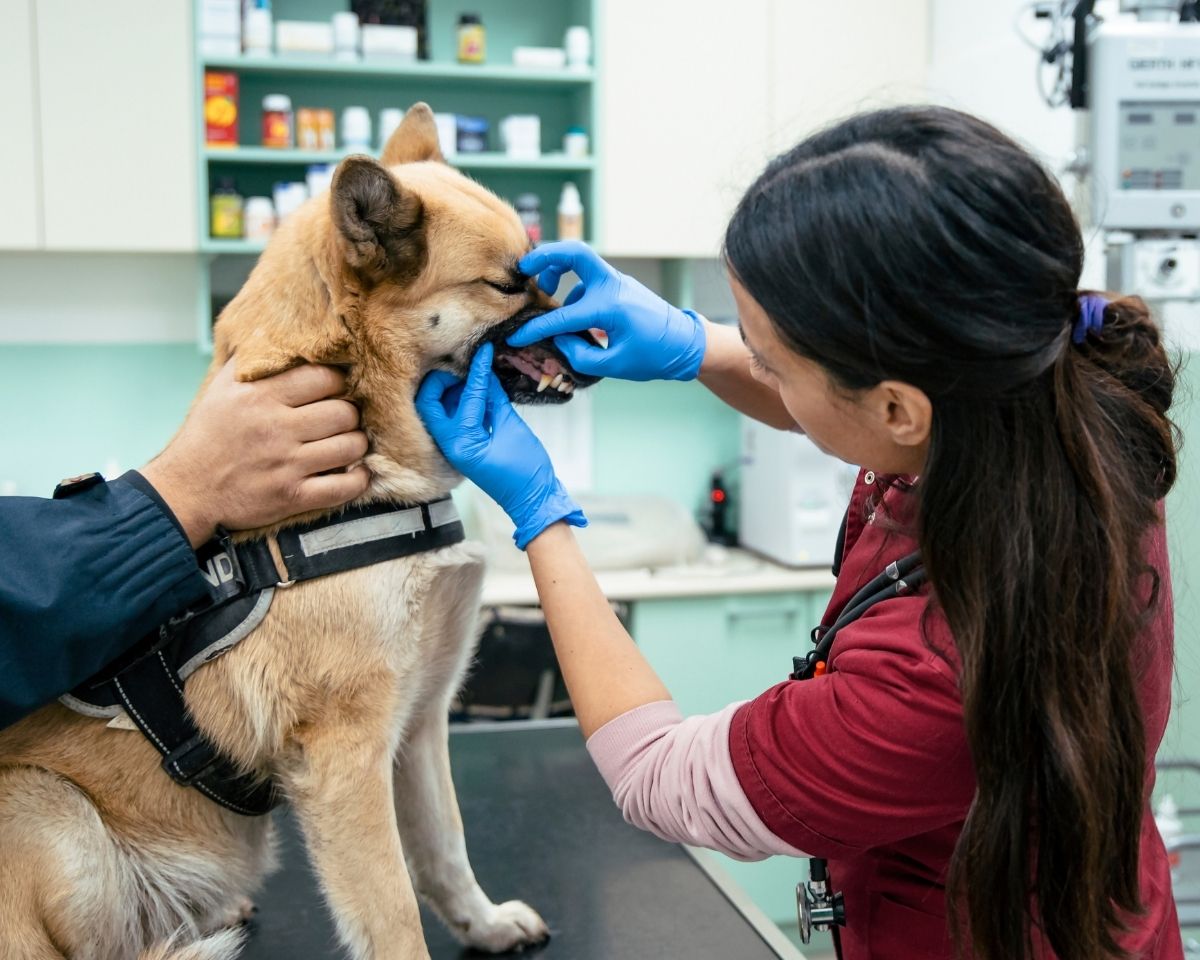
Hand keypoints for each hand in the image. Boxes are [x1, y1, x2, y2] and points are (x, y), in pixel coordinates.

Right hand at [141, 360, 370, 546]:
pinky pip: (344, 487)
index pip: (323, 377)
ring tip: (348, 443)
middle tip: (342, 419)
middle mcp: (275, 428)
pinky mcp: (293, 496)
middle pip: (343, 412)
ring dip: (357, 445)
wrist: (187, 489)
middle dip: (350, 415)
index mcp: (260, 396)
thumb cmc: (210, 434)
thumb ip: (252, 359)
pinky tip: (355, 472)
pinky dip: (358, 480)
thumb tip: (279, 329)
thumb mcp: (222, 388)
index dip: (337, 382)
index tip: (334, 390)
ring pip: (350, 447)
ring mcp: (286, 465)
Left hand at [415, 343, 585, 548]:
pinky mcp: (461, 448)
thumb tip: (485, 372)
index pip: (465, 397)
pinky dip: (462, 402)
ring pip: (438, 409)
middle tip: (464, 362)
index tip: (483, 350)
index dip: (476, 371)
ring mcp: (453, 447)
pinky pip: (452, 418)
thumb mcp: (512, 427)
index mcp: (461, 443)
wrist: (533, 500)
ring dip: (451, 390)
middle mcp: (450, 445)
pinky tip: (479, 389)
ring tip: (472, 372)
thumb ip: (495, 398)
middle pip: (430, 402)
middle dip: (443, 380)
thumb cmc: (526, 469)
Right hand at [514, 241, 706, 381]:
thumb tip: (560, 341)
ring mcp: (616, 282)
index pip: (562, 317)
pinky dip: (573, 293)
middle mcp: (612, 287)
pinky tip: (571, 315)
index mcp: (610, 307)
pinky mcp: (618, 286)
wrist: (686, 344)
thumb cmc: (655, 356)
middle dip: (545, 255)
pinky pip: (588, 282)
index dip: (536, 328)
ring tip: (545, 294)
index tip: (516, 336)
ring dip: (557, 273)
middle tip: (524, 269)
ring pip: (579, 264)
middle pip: (574, 252)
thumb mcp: (615, 365)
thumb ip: (580, 356)